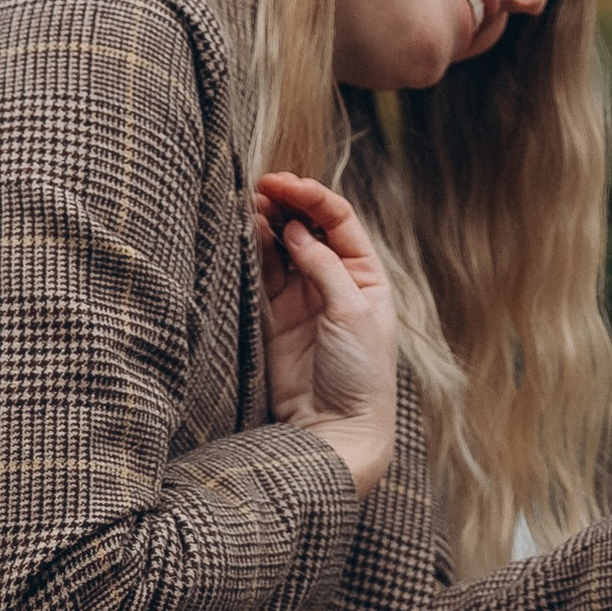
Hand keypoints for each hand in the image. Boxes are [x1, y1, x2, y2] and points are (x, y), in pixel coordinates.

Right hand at [252, 175, 399, 499]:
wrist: (335, 426)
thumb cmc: (359, 373)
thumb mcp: (351, 313)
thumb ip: (323, 268)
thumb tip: (296, 228)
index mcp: (366, 275)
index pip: (339, 220)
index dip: (312, 197)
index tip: (284, 184)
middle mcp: (336, 280)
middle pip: (309, 226)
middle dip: (287, 202)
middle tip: (261, 187)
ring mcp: (303, 297)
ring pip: (283, 245)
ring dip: (267, 221)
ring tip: (248, 202)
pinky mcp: (275, 316)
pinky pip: (264, 273)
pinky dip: (254, 249)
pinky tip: (245, 228)